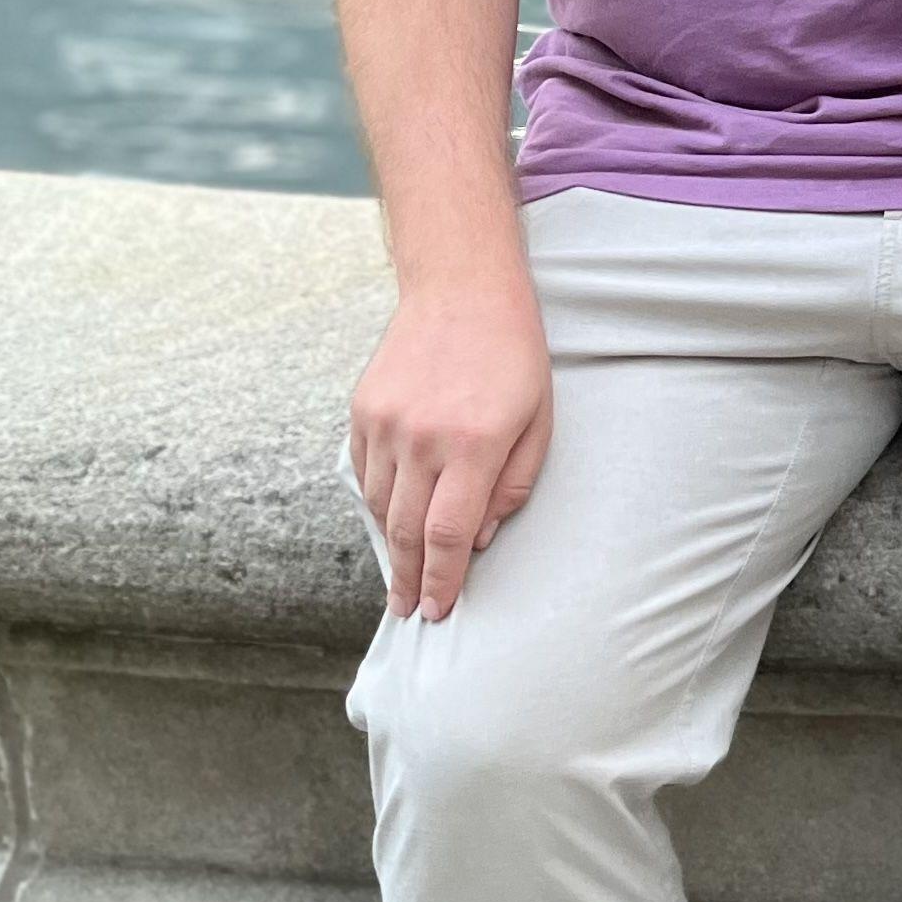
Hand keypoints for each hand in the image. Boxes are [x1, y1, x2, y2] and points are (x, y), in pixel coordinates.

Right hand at [349, 277, 553, 621]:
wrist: (462, 290)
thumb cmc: (513, 356)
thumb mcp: (539, 421)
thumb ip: (512, 486)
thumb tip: (481, 538)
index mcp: (474, 444)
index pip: (447, 534)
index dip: (442, 580)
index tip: (437, 611)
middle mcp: (422, 437)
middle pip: (405, 531)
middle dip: (408, 579)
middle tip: (410, 610)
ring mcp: (386, 422)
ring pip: (377, 505)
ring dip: (389, 543)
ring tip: (402, 570)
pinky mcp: (362, 409)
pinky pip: (362, 472)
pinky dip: (374, 502)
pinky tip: (389, 517)